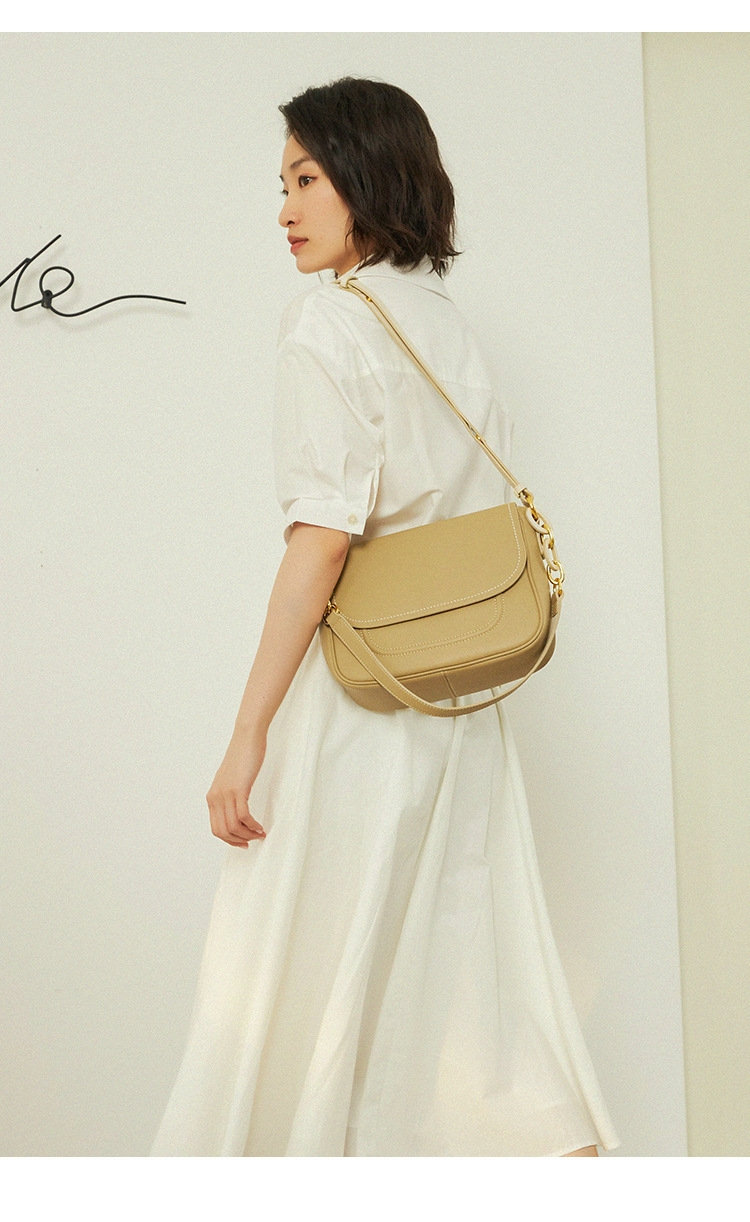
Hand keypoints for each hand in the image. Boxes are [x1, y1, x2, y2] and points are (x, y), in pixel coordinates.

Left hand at [206, 727, 266, 847]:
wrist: (247, 737)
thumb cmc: (242, 756)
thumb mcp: (231, 780)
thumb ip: (230, 795)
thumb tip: (237, 811)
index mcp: (212, 797)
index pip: (216, 828)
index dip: (230, 840)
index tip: (243, 842)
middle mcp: (215, 797)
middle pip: (223, 831)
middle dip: (239, 840)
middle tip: (253, 840)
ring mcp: (225, 793)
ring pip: (233, 826)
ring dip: (248, 835)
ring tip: (260, 834)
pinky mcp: (238, 789)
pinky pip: (243, 816)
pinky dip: (252, 825)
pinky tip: (260, 826)